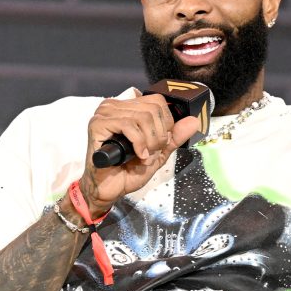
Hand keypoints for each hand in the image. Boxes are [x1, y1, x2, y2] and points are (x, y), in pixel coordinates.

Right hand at [79, 92, 198, 217]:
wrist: (110, 189)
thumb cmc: (128, 170)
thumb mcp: (158, 152)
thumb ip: (174, 136)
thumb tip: (193, 121)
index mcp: (128, 108)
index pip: (158, 101)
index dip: (165, 124)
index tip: (158, 143)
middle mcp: (115, 106)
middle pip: (153, 109)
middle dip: (158, 135)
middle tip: (150, 152)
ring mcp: (105, 113)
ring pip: (143, 116)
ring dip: (149, 141)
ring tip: (142, 155)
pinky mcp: (97, 124)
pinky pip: (128, 124)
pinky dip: (138, 142)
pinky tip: (137, 155)